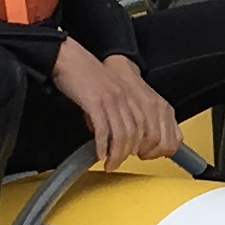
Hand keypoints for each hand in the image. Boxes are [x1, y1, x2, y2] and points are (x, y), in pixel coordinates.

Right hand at [52, 43, 180, 167]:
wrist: (71, 59)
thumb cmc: (90, 78)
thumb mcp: (114, 94)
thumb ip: (122, 114)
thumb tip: (120, 141)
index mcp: (135, 96)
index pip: (153, 126)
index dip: (149, 146)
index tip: (141, 156)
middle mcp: (128, 98)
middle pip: (139, 133)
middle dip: (131, 153)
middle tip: (120, 163)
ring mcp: (112, 99)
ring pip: (122, 135)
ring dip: (116, 154)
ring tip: (110, 164)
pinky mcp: (95, 102)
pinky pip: (103, 129)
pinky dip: (102, 145)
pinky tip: (99, 154)